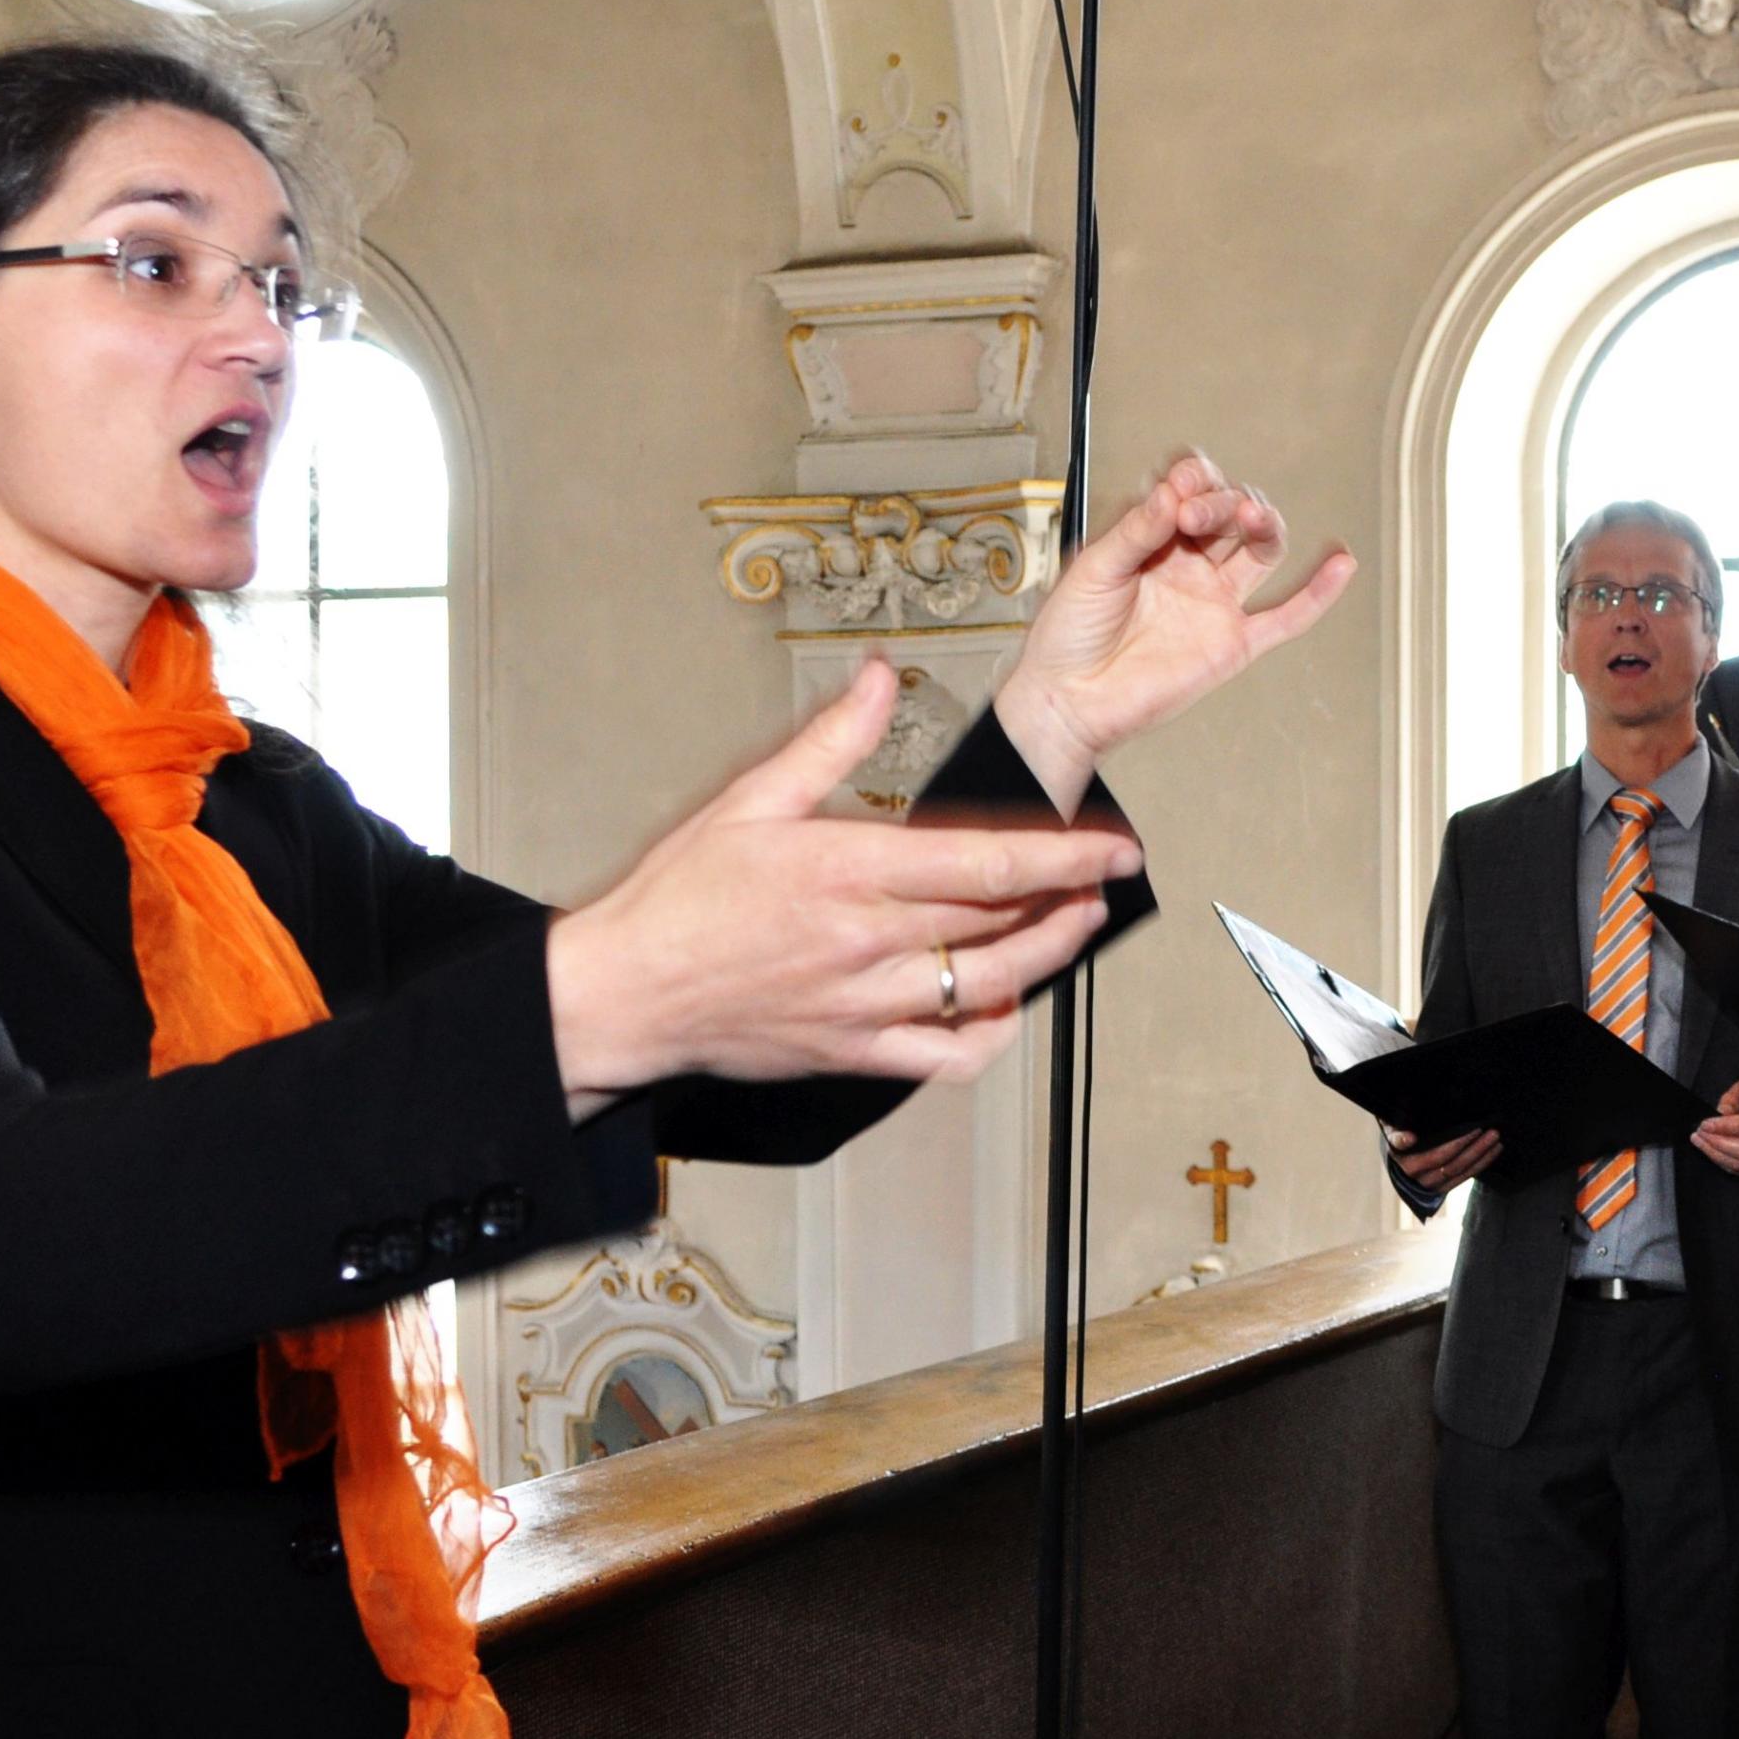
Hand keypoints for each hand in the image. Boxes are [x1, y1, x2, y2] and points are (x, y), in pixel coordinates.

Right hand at [545, 659, 1138, 1097]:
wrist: (626, 992)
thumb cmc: (679, 898)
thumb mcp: (749, 800)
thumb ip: (829, 742)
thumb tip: (880, 680)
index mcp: (849, 870)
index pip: (987, 861)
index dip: (1065, 855)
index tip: (1112, 847)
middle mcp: (867, 941)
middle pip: (1002, 923)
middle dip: (1069, 898)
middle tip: (1104, 878)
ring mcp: (864, 1004)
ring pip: (987, 989)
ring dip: (1046, 958)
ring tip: (1073, 926)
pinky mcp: (852, 1052)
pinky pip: (943, 1057)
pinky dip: (988, 1038)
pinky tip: (1005, 1008)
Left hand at [991, 453, 1355, 808]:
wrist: (1068, 699)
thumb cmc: (1067, 637)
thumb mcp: (1094, 567)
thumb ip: (1138, 529)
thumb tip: (1173, 492)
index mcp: (1153, 540)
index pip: (1191, 490)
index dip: (1192, 480)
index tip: (1179, 487)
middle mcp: (1189, 567)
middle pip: (1229, 514)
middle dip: (1219, 501)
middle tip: (1195, 514)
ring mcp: (1214, 604)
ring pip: (1260, 550)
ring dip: (1263, 524)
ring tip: (1251, 516)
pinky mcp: (1232, 644)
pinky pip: (1285, 617)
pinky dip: (1317, 593)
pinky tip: (1340, 564)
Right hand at [1388, 1124, 1499, 1194]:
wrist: (1395, 1155)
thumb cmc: (1396, 1133)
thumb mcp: (1390, 1129)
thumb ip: (1395, 1132)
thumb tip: (1409, 1138)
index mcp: (1405, 1162)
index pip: (1433, 1155)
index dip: (1454, 1145)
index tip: (1473, 1131)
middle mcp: (1418, 1179)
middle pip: (1451, 1164)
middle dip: (1473, 1147)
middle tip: (1489, 1130)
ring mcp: (1430, 1185)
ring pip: (1460, 1172)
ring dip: (1481, 1155)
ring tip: (1496, 1139)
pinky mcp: (1442, 1188)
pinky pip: (1464, 1177)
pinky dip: (1481, 1164)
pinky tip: (1494, 1150)